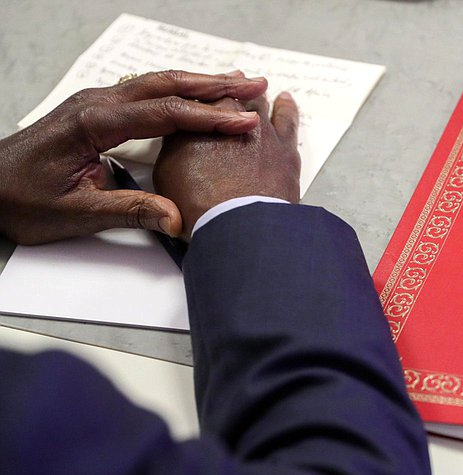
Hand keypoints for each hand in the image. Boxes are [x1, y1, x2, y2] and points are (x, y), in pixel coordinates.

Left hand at [0, 70, 268, 244]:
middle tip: (254, 84)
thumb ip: (129, 211)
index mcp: (92, 123)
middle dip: (214, 86)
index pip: (164, 113)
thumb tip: (177, 218)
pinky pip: (145, 93)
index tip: (244, 121)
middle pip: (166, 86)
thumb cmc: (20, 200)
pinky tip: (194, 96)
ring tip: (236, 83)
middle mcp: (96, 104)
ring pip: (156, 84)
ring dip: (198, 83)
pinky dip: (178, 92)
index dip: (209, 117)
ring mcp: (95, 104)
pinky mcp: (96, 112)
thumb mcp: (75, 213)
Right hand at [153, 91, 299, 238]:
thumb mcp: (166, 175)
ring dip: (254, 93)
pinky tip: (286, 100)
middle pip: (225, 96)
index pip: (193, 101)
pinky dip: (286, 106)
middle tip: (226, 86)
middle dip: (224, 92)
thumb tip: (179, 145)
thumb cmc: (199, 204)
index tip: (198, 97)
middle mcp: (227, 116)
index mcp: (194, 120)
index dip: (196, 101)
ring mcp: (259, 129)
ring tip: (255, 87)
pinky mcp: (284, 146)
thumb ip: (174, 151)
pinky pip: (287, 117)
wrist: (238, 222)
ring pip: (257, 100)